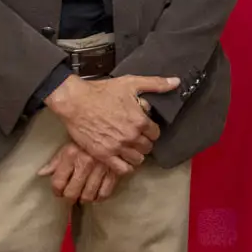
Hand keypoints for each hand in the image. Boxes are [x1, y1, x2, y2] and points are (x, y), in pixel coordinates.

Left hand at [37, 141, 118, 203]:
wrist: (114, 124)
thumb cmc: (90, 135)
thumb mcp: (70, 144)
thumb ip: (56, 160)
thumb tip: (42, 173)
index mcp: (71, 155)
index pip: (58, 182)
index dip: (56, 191)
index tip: (59, 192)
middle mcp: (85, 162)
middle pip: (72, 192)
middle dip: (70, 198)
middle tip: (71, 197)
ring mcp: (101, 168)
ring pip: (88, 195)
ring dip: (85, 198)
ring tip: (84, 195)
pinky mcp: (115, 170)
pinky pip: (106, 192)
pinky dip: (100, 197)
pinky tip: (98, 194)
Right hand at [46, 75, 175, 173]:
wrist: (75, 101)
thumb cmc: (102, 91)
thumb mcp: (131, 83)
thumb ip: (156, 84)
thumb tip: (176, 82)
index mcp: (140, 120)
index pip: (156, 133)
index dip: (151, 130)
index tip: (144, 128)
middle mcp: (131, 136)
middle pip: (147, 147)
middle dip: (143, 142)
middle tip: (135, 137)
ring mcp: (117, 147)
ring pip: (137, 159)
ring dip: (135, 155)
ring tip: (129, 148)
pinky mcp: (103, 155)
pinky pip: (122, 169)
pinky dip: (125, 166)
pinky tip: (122, 159)